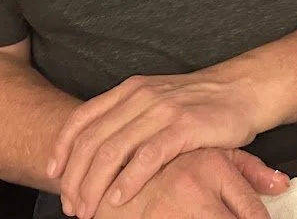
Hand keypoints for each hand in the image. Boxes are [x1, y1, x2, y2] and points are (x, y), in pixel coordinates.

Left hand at [48, 72, 268, 217]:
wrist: (243, 90)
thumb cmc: (200, 103)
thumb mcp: (157, 100)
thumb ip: (128, 118)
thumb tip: (96, 152)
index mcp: (130, 90)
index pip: (83, 118)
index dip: (62, 149)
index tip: (53, 174)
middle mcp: (141, 97)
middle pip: (93, 141)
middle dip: (76, 178)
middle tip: (72, 206)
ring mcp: (162, 110)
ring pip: (114, 151)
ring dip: (96, 186)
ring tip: (90, 210)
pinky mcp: (185, 126)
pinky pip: (147, 157)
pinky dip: (129, 180)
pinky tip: (119, 199)